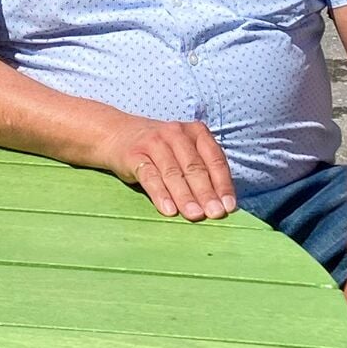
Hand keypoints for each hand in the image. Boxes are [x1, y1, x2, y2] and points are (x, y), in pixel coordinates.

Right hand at [104, 116, 236, 220]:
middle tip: (215, 214)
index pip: (214, 159)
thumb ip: (202, 170)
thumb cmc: (161, 150)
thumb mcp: (184, 151)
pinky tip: (169, 210)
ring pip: (173, 173)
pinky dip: (160, 194)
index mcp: (196, 132)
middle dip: (206, 193)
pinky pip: (150, 176)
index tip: (229, 206)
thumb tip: (221, 204)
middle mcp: (176, 134)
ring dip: (186, 196)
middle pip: (194, 167)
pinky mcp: (134, 155)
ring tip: (195, 215)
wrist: (117, 134)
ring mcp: (154, 143)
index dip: (223, 184)